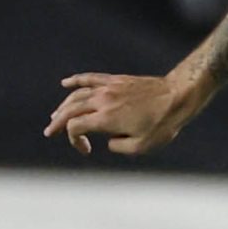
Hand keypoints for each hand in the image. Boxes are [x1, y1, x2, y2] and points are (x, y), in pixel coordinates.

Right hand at [42, 71, 200, 154]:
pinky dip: (75, 81)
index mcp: (105, 119)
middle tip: (50, 132)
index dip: (74, 140)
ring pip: (76, 95)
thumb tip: (108, 142)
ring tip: (56, 115)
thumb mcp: (142, 146)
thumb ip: (119, 147)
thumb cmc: (163, 124)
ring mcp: (107, 88)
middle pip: (69, 110)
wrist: (177, 96)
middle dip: (57, 122)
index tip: (86, 150)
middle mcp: (101, 101)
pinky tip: (65, 83)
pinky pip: (89, 78)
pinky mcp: (115, 80)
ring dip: (63, 106)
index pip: (75, 127)